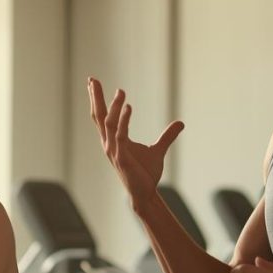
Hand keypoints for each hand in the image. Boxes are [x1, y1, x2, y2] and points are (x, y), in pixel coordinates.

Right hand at [87, 77, 183, 203]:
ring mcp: (114, 151)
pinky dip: (124, 121)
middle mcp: (109, 144)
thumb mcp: (158, 150)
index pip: (101, 116)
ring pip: (109, 124)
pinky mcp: (122, 158)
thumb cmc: (146, 173)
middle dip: (95, 97)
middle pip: (98, 116)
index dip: (96, 99)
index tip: (92, 82)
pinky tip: (129, 107)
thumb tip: (181, 123)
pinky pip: (120, 135)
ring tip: (121, 91)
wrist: (145, 193)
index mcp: (113, 140)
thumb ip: (167, 136)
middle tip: (91, 79)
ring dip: (114, 106)